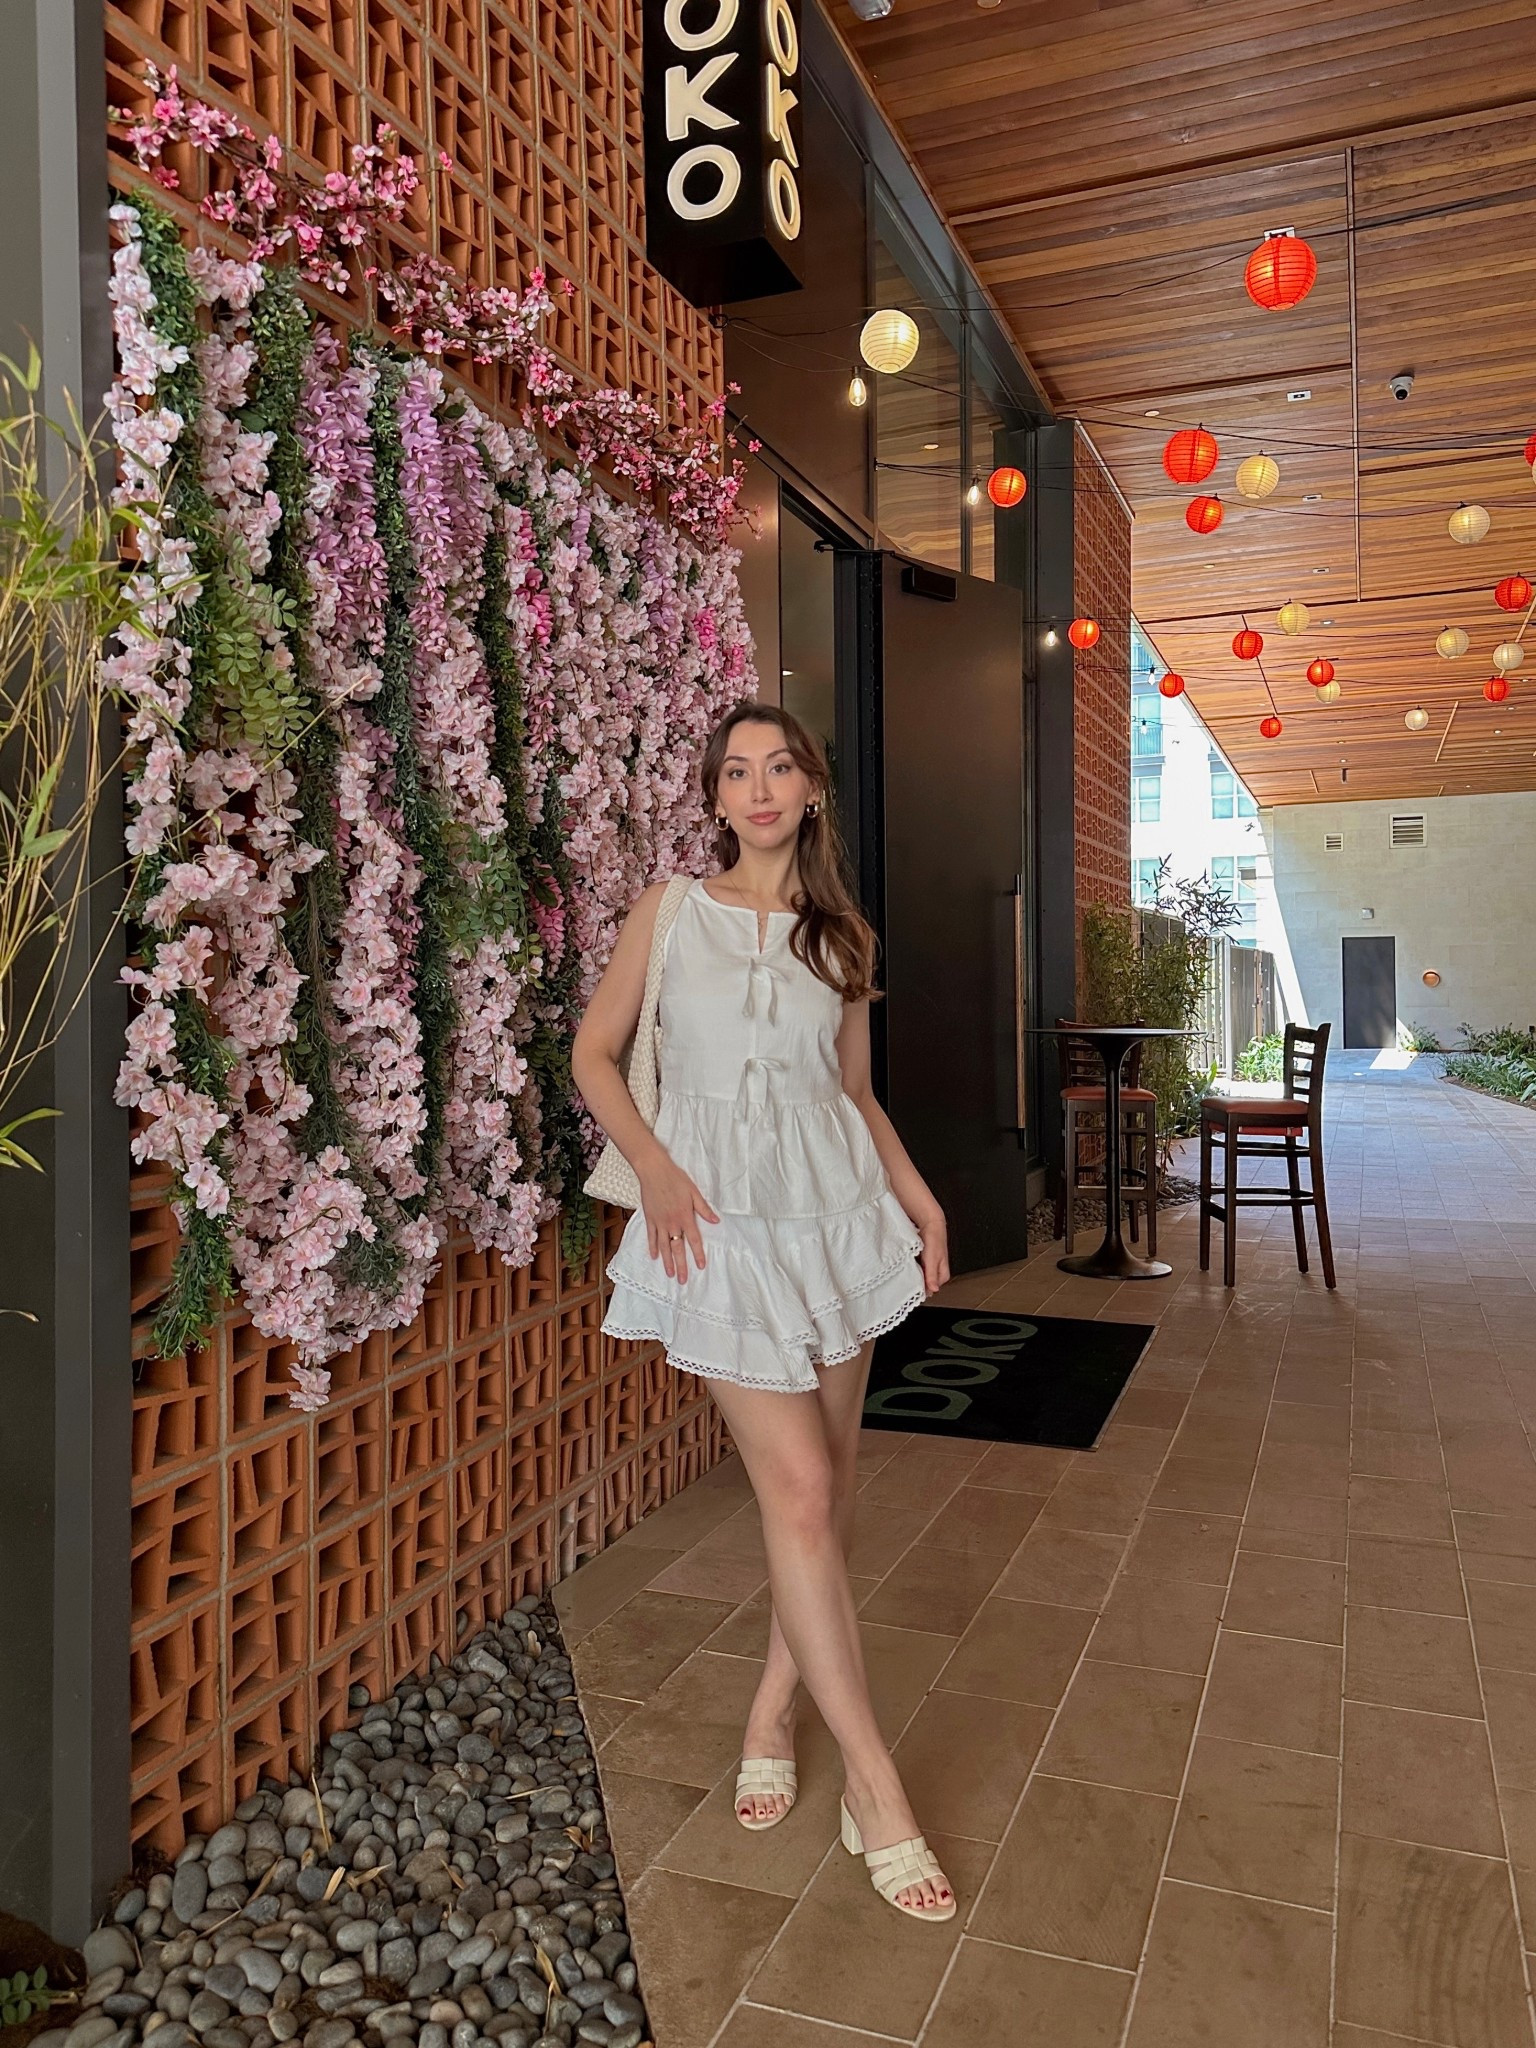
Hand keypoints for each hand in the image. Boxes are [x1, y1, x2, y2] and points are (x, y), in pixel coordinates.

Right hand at [640, 1154, 719, 1279]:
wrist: (653, 1171)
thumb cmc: (675, 1179)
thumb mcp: (694, 1192)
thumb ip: (704, 1208)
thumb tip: (716, 1221)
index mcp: (685, 1216)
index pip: (694, 1239)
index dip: (698, 1254)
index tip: (701, 1266)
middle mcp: (672, 1222)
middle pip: (677, 1248)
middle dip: (681, 1265)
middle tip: (683, 1280)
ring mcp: (659, 1222)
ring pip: (663, 1246)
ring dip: (667, 1261)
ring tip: (670, 1274)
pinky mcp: (650, 1218)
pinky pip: (651, 1236)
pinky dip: (652, 1247)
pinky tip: (654, 1257)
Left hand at [910, 1200, 949, 1294]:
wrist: (929, 1221)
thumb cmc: (934, 1238)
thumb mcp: (933, 1258)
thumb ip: (932, 1274)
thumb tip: (933, 1289)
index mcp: (942, 1274)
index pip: (931, 1289)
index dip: (922, 1291)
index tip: (911, 1292)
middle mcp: (935, 1270)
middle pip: (924, 1283)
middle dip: (915, 1283)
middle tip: (905, 1283)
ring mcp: (927, 1265)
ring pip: (918, 1276)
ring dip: (911, 1275)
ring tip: (903, 1274)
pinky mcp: (920, 1259)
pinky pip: (913, 1267)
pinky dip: (908, 1267)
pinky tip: (903, 1266)